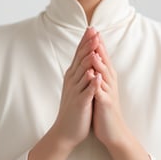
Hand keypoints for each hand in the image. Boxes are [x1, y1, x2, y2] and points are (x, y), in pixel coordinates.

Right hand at [52, 27, 100, 149]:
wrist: (65, 131)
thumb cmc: (74, 108)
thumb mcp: (75, 86)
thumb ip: (80, 72)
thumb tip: (85, 56)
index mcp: (72, 75)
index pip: (79, 54)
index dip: (85, 41)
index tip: (92, 28)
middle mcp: (72, 80)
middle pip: (81, 59)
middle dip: (88, 45)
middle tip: (94, 31)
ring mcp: (75, 91)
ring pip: (83, 72)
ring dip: (89, 59)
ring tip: (95, 47)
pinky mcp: (80, 103)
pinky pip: (86, 91)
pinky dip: (91, 83)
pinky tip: (95, 75)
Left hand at [91, 33, 127, 147]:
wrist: (113, 130)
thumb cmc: (104, 108)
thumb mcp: (101, 87)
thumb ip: (98, 72)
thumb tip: (94, 56)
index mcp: (106, 77)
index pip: (101, 56)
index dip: (96, 42)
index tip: (90, 28)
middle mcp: (109, 81)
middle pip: (104, 60)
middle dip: (98, 46)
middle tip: (94, 31)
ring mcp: (108, 91)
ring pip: (104, 74)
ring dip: (99, 62)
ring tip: (94, 50)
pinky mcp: (106, 103)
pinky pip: (101, 91)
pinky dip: (97, 83)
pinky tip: (93, 76)